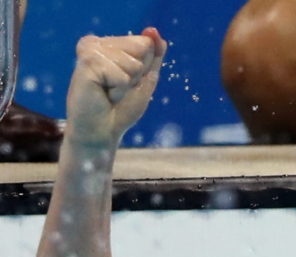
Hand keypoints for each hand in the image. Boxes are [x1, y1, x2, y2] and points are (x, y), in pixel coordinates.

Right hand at [66, 28, 167, 147]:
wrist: (100, 133)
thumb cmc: (120, 110)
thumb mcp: (143, 80)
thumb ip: (152, 56)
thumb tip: (155, 32)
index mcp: (107, 43)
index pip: (144, 43)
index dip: (142, 70)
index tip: (124, 84)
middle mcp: (96, 42)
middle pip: (140, 49)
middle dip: (135, 76)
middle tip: (115, 90)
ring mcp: (90, 50)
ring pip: (132, 62)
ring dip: (125, 85)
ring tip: (108, 93)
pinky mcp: (87, 63)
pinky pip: (121, 75)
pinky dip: (118, 90)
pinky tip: (103, 95)